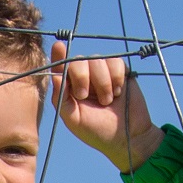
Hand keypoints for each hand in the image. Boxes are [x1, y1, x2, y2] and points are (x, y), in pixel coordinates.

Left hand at [50, 41, 161, 171]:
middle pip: (78, 60)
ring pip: (97, 60)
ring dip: (102, 82)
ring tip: (107, 101)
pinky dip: (116, 76)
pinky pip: (115, 61)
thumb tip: (55, 77)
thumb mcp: (74, 120)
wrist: (127, 136)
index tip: (59, 46)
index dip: (59, 55)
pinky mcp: (120, 71)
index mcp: (69, 88)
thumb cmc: (97, 131)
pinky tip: (119, 92)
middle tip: (85, 96)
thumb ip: (62, 99)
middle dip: (82, 77)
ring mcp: (102, 73)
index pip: (61, 67)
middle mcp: (84, 77)